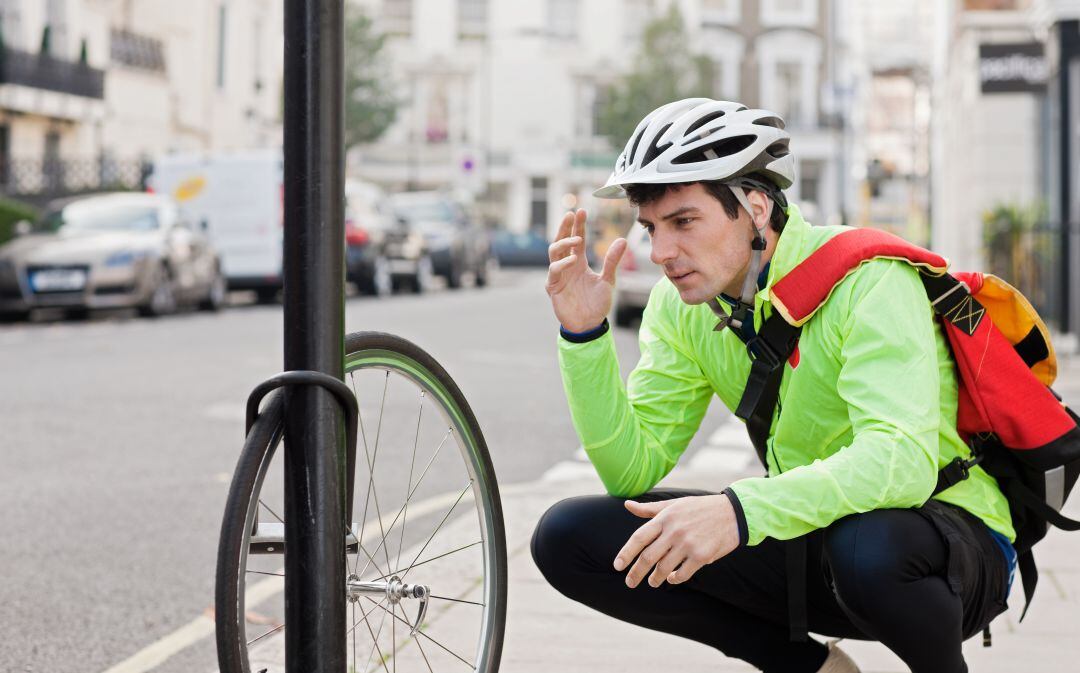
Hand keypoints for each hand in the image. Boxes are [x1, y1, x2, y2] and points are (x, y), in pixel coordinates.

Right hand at [545, 209, 627, 332]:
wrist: (589, 325)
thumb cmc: (597, 303)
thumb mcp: (608, 280)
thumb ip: (612, 261)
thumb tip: (622, 239)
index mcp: (578, 262)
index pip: (576, 239)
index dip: (578, 226)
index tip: (581, 211)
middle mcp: (567, 265)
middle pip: (561, 240)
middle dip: (565, 227)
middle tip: (571, 214)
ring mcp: (558, 275)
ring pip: (554, 252)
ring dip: (563, 242)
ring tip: (578, 239)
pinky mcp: (553, 287)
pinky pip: (554, 270)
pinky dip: (562, 264)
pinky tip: (573, 260)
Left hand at [613, 494, 738, 588]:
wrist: (733, 513)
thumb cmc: (700, 508)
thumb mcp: (674, 505)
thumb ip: (650, 509)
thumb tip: (627, 505)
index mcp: (665, 517)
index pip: (639, 538)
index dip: (626, 553)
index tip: (617, 566)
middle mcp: (674, 531)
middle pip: (648, 557)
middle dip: (636, 573)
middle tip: (630, 583)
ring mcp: (688, 544)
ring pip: (663, 568)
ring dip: (655, 579)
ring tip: (652, 582)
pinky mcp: (702, 556)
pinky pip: (682, 574)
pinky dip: (674, 579)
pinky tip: (671, 579)